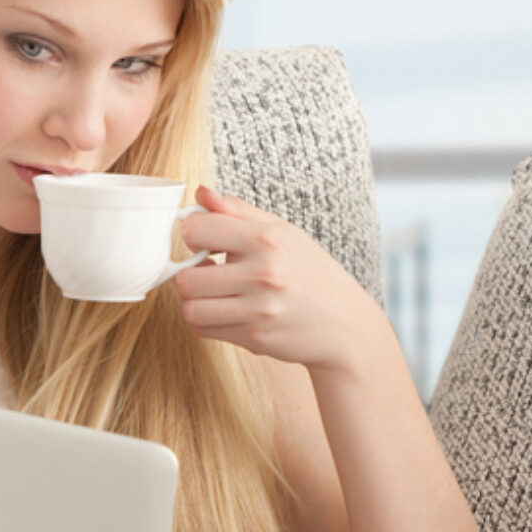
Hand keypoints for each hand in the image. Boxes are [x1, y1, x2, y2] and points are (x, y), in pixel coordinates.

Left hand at [173, 186, 378, 372]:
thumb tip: (201, 194)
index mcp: (266, 239)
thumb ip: (237, 211)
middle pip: (186, 278)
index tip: (204, 242)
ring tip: (215, 293)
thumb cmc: (310, 272)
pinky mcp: (255, 337)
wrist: (345, 323)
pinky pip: (204, 330)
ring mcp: (259, 309)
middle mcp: (263, 273)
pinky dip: (208, 322)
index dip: (193, 235)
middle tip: (208, 272)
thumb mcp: (281, 231)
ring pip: (191, 308)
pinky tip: (226, 311)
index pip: (196, 230)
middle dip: (190, 275)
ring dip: (197, 302)